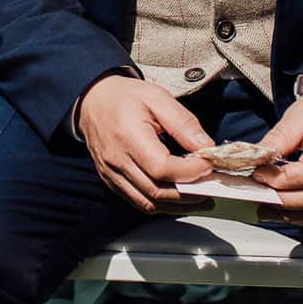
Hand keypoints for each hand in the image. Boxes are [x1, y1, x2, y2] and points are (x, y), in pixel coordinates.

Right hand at [76, 74, 214, 213]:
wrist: (91, 100)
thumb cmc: (123, 97)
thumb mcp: (157, 98)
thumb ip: (183, 123)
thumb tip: (206, 147)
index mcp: (128, 136)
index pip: (163, 168)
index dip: (190, 171)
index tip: (208, 163)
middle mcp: (117, 160)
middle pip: (158, 191)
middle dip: (190, 193)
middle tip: (211, 185)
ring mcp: (112, 174)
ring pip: (149, 203)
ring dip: (179, 205)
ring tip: (201, 198)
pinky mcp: (112, 181)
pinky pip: (139, 201)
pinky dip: (162, 204)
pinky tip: (178, 198)